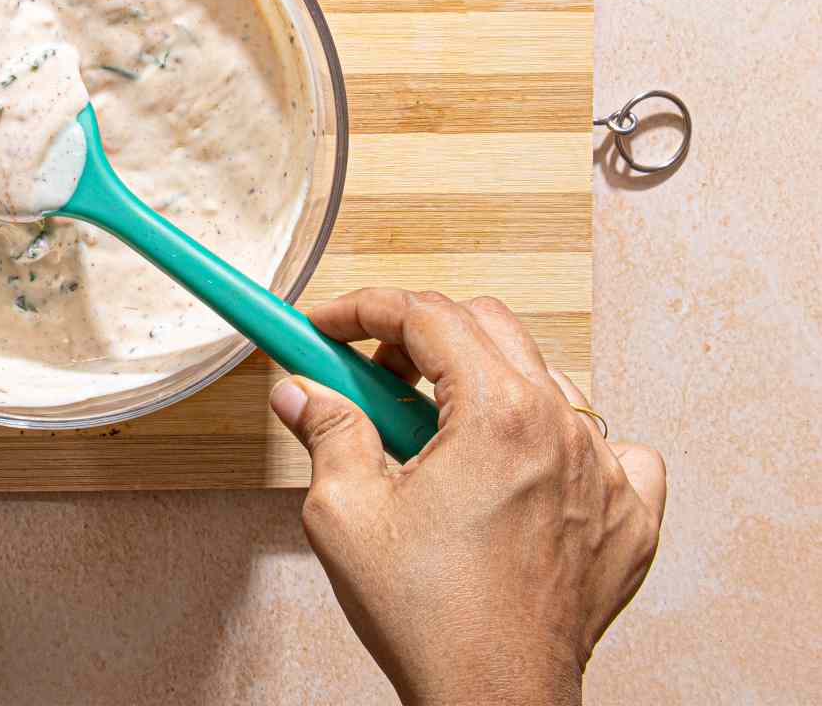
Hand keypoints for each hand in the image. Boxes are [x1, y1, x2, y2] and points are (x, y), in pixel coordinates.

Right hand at [270, 289, 665, 705]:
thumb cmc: (432, 623)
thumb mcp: (347, 514)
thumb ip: (326, 432)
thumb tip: (302, 393)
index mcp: (496, 415)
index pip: (425, 315)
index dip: (364, 310)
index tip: (329, 325)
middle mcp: (561, 428)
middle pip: (487, 328)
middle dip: (420, 338)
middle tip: (374, 376)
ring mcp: (606, 472)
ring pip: (544, 378)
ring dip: (487, 383)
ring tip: (438, 432)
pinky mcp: (629, 517)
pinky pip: (613, 446)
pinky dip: (568, 442)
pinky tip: (530, 469)